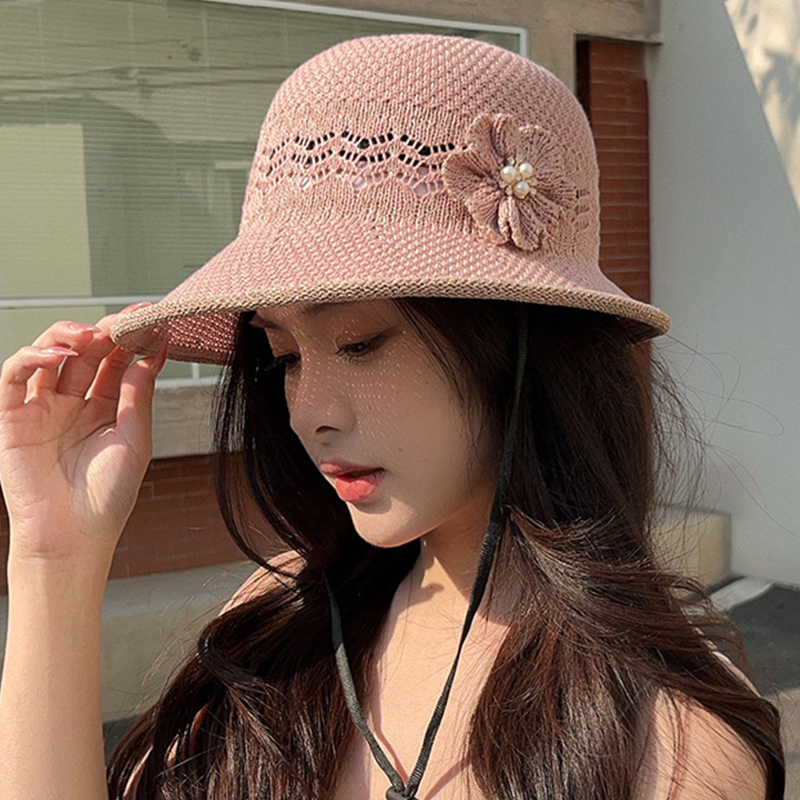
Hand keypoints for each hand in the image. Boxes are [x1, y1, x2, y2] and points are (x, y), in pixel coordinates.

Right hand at [0, 309, 165, 566]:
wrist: (74, 537)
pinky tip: (59, 354)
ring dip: (68, 336)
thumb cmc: (108, 495)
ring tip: (92, 333)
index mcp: (106, 407)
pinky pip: (15, 377)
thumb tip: (149, 355)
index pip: (117, 361)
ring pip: (50, 355)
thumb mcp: (134, 440)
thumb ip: (138, 397)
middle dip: (105, 330)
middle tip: (124, 319)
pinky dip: (32, 357)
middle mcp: (74, 402)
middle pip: (87, 352)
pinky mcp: (14, 417)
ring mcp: (44, 407)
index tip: (153, 318)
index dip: (133, 338)